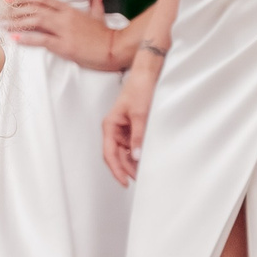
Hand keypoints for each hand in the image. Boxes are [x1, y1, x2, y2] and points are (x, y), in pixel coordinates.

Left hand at [1, 0, 117, 68]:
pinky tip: (14, 38)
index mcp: (70, 9)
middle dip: (14, 10)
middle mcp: (65, 17)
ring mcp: (64, 30)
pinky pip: (42, 40)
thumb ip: (95, 3)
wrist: (115, 48)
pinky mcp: (65, 45)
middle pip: (34, 8)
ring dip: (16, 23)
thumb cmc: (106, 34)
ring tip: (1, 25)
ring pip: (35, 21)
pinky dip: (27, 38)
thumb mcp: (99, 15)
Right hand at [102, 59, 158, 185]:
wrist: (148, 74)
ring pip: (125, 152)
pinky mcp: (132, 127)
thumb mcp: (140, 115)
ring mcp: (123, 129)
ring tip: (143, 171)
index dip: (116, 170)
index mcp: (109, 125)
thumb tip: (136, 157)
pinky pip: (132, 145)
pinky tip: (145, 159)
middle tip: (138, 179)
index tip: (125, 182)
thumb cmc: (139, 88)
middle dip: (126, 168)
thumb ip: (138, 137)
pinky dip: (138, 153)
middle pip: (116, 155)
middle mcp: (114, 129)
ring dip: (132, 162)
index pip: (109, 153)